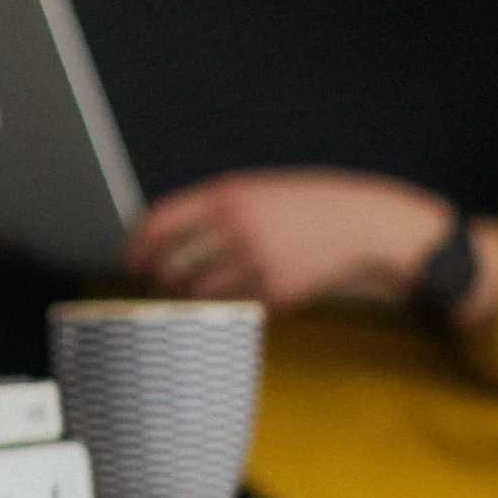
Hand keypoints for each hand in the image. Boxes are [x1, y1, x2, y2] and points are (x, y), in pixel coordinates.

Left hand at [127, 171, 453, 310]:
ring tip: (203, 291)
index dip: (138, 245)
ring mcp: (255, 261)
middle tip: (161, 284)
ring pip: (198, 292)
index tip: (131, 261)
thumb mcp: (261, 192)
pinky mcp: (274, 291)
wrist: (365, 227)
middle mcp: (236, 226)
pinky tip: (246, 291)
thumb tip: (170, 238)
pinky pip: (233, 305)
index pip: (160, 220)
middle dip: (161, 278)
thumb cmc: (311, 208)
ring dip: (192, 297)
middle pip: (171, 262)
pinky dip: (231, 303)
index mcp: (229, 194)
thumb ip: (218, 210)